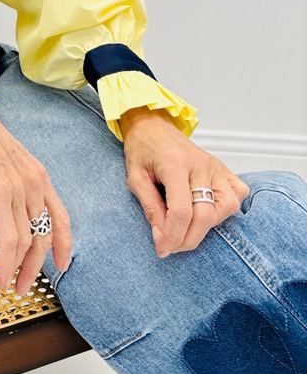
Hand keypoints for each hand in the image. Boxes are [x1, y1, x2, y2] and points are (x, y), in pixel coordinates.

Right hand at [0, 104, 71, 293]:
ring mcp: (18, 189)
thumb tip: (7, 207)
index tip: (62, 264)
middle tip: (26, 285)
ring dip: (20, 270)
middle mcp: (34, 182)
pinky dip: (6, 263)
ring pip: (27, 242)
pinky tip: (0, 275)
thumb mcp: (5, 158)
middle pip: (44, 235)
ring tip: (10, 285)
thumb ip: (13, 181)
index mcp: (38, 173)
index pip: (61, 216)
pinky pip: (9, 240)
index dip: (64, 244)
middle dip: (37, 266)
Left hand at [121, 107, 249, 256]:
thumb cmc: (143, 148)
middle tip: (170, 245)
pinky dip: (227, 208)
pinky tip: (207, 211)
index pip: (182, 211)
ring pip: (227, 207)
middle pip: (205, 214)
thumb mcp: (135, 177)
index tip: (162, 248)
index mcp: (174, 164)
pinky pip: (238, 193)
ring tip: (187, 228)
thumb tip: (163, 236)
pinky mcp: (223, 168)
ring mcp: (215, 166)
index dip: (172, 236)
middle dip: (187, 238)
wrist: (153, 125)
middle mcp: (200, 164)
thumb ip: (150, 207)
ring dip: (208, 226)